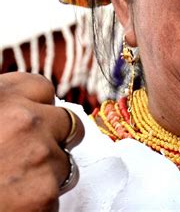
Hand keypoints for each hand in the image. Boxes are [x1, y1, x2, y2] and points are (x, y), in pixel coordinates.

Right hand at [0, 73, 83, 210]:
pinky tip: (9, 207)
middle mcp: (25, 122)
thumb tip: (14, 111)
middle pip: (65, 122)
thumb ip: (0, 110)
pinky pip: (54, 197)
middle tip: (24, 158)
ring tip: (8, 188)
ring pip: (64, 162)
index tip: (25, 121)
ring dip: (45, 174)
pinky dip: (36, 204)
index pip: (41, 89)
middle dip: (51, 139)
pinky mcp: (44, 197)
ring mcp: (40, 158)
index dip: (34, 107)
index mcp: (1, 98)